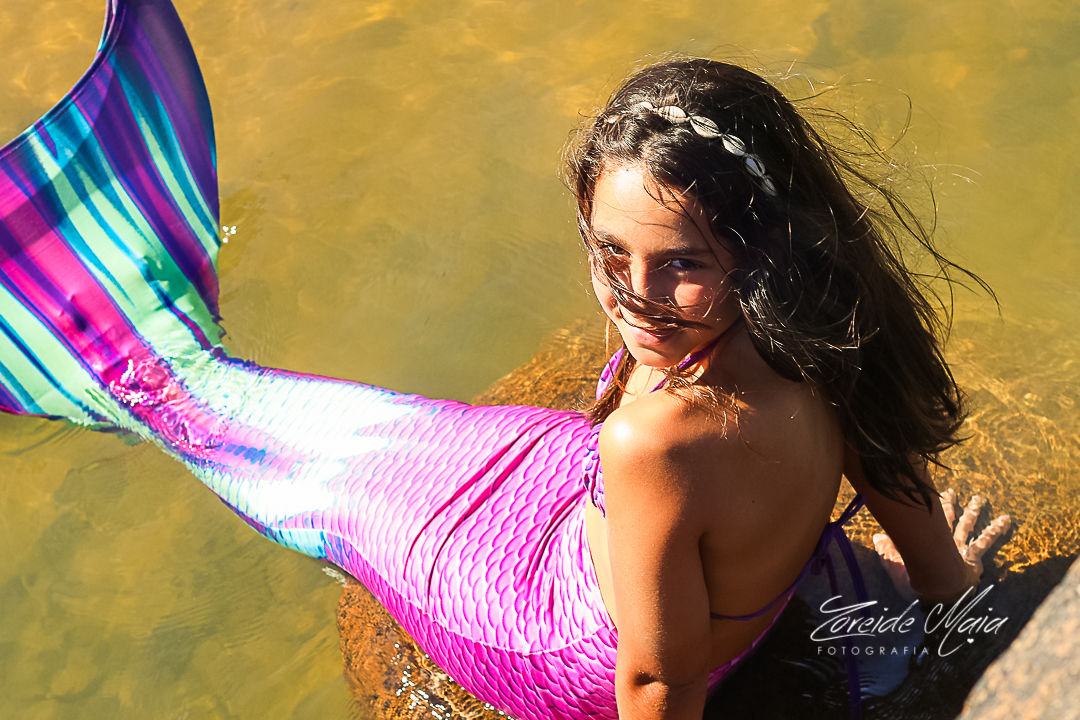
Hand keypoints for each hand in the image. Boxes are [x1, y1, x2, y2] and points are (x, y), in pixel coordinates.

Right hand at [873, 489, 1010, 601]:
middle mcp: (942, 539)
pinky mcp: (972, 557)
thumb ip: (886, 551)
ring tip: (979, 498)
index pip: (921, 522)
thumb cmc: (916, 583)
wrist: (938, 593)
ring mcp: (958, 546)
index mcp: (924, 542)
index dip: (919, 511)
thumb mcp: (894, 566)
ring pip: (966, 523)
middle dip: (947, 504)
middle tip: (950, 491)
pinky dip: (996, 529)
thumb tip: (877, 536)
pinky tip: (1006, 519)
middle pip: (945, 516)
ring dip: (972, 510)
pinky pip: (986, 540)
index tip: (917, 501)